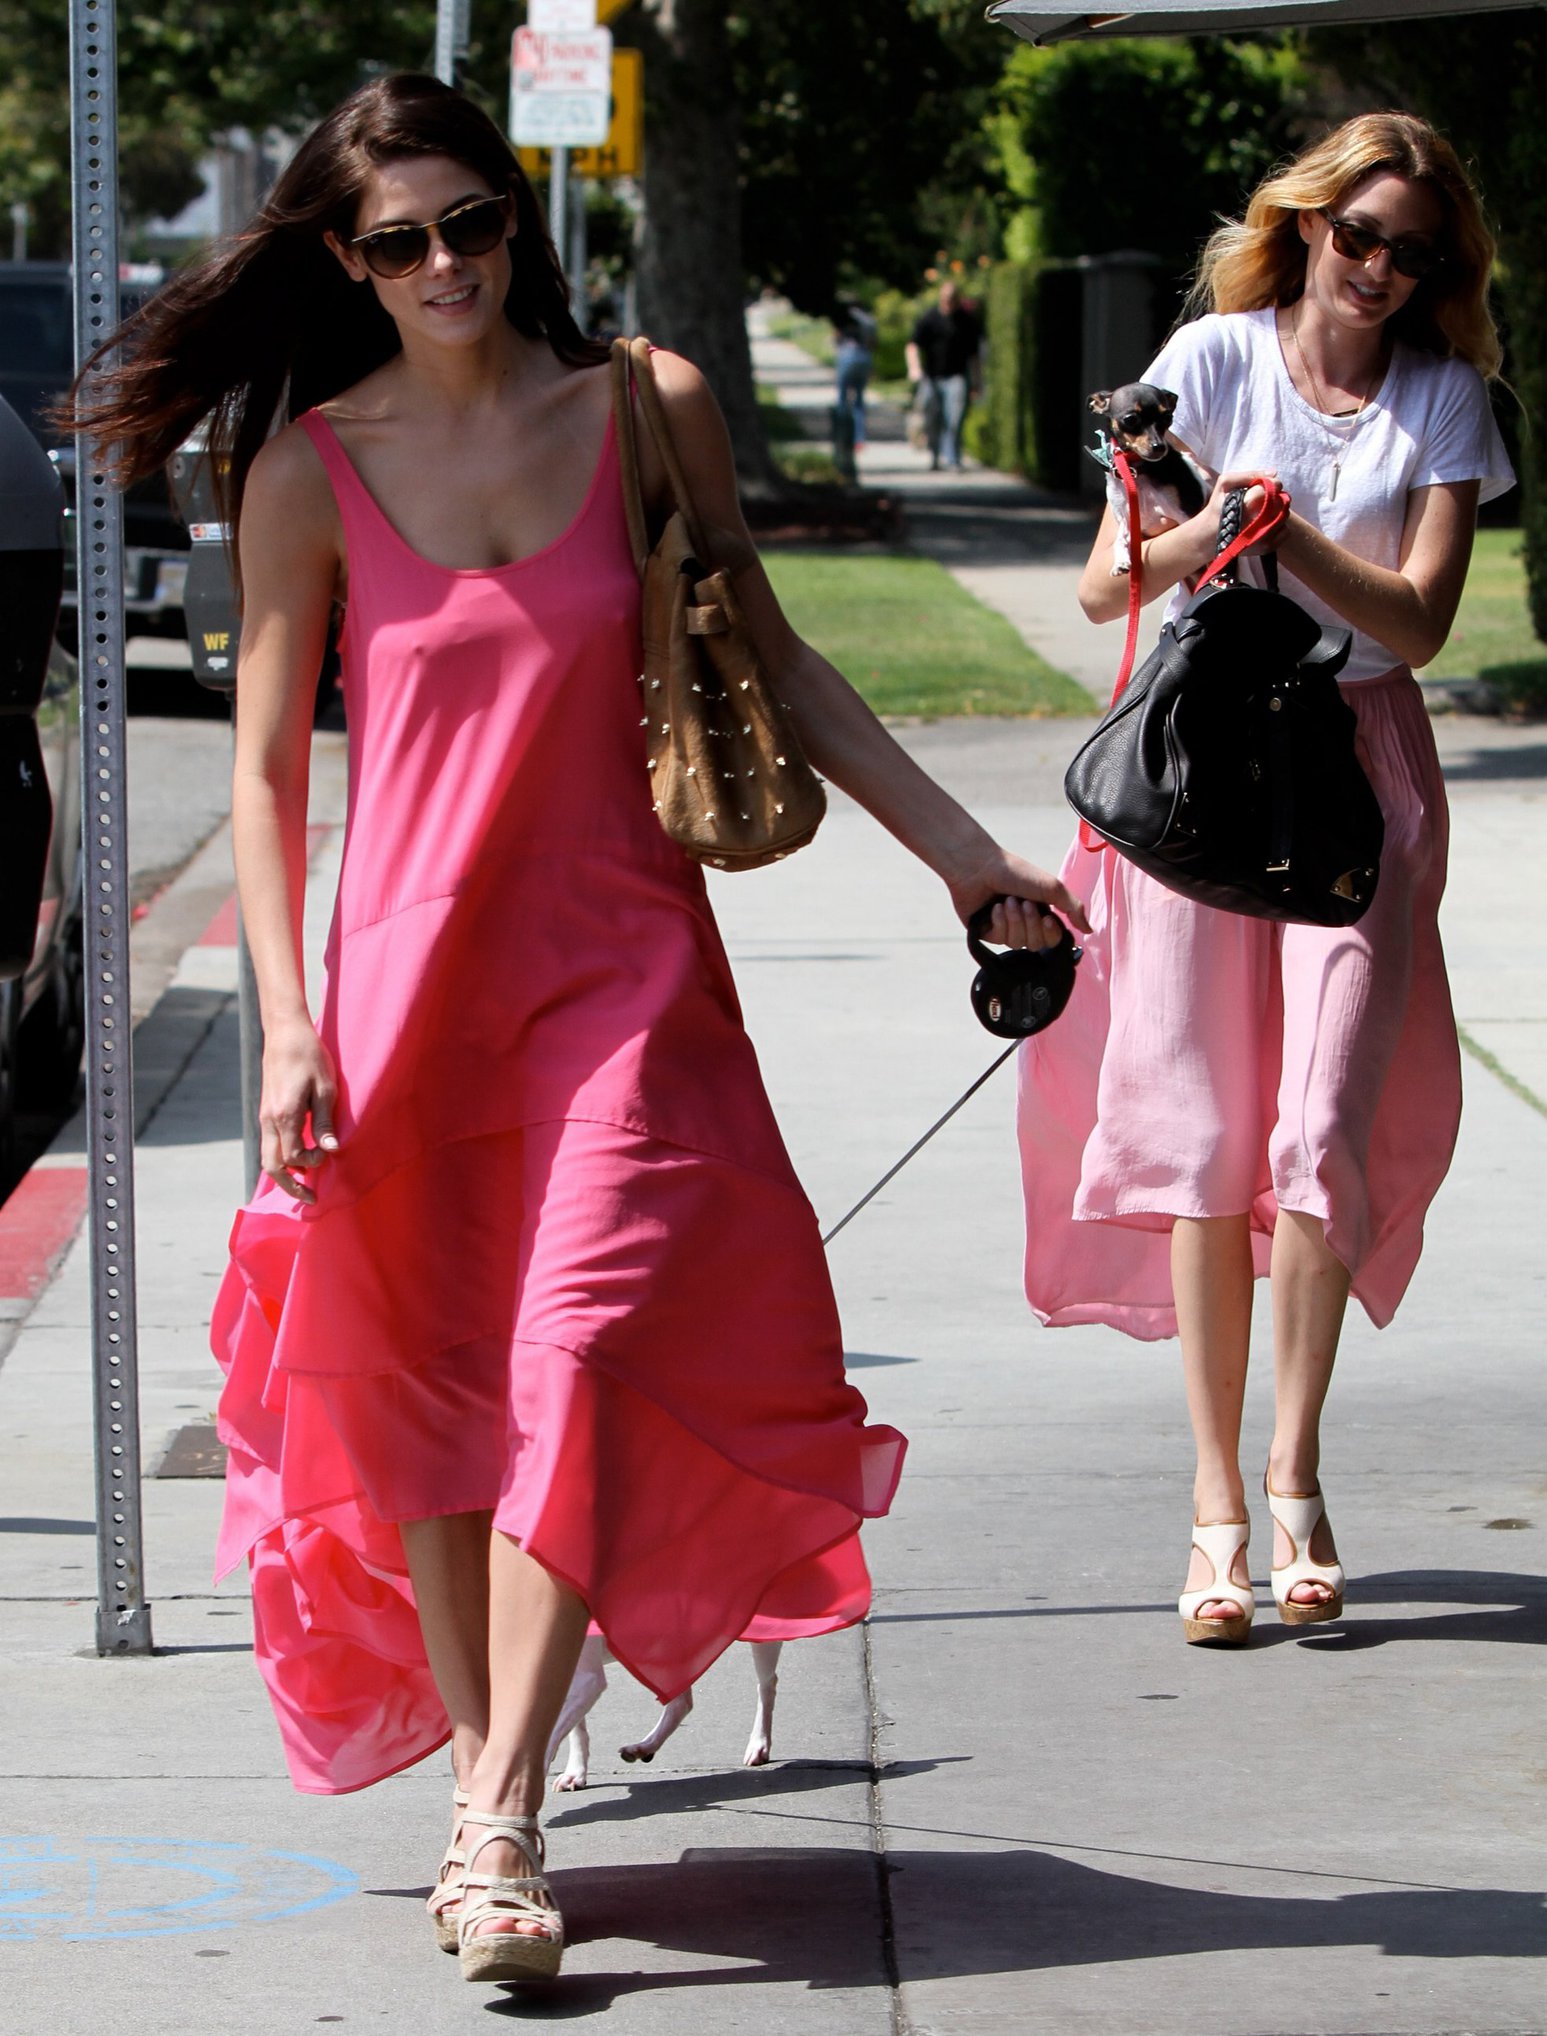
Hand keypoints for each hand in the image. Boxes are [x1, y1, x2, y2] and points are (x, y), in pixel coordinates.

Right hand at [259, 1016, 339, 1204]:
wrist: (285, 1032)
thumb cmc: (309, 1056)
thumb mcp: (325, 1088)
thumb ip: (324, 1121)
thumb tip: (330, 1150)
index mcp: (284, 1116)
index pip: (293, 1157)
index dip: (311, 1162)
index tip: (327, 1153)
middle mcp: (268, 1120)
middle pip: (272, 1166)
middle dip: (290, 1186)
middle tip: (311, 1198)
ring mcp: (264, 1115)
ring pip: (267, 1156)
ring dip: (284, 1174)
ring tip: (304, 1182)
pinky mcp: (266, 1109)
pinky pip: (269, 1143)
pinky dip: (280, 1157)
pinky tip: (297, 1158)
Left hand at [946, 847, 1089, 946]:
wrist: (980, 867)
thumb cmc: (1016, 872)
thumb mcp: (1052, 887)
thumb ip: (1074, 908)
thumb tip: (1089, 930)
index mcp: (1042, 912)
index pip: (1054, 939)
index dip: (1051, 933)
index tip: (1048, 918)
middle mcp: (1025, 923)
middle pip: (1036, 944)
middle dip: (1031, 923)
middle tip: (1023, 903)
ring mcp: (1005, 929)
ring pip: (1017, 943)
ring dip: (1014, 920)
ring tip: (1007, 901)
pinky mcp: (986, 933)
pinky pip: (999, 939)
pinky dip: (999, 921)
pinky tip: (993, 908)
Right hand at [1204, 470, 1288, 554]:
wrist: (1209, 537)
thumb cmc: (1217, 507)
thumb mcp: (1225, 483)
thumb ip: (1249, 474)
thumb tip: (1274, 473)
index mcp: (1249, 502)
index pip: (1275, 486)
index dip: (1272, 483)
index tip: (1264, 487)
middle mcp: (1259, 520)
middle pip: (1283, 501)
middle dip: (1275, 498)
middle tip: (1263, 500)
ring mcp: (1264, 536)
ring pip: (1285, 516)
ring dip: (1277, 512)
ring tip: (1263, 513)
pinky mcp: (1267, 548)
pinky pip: (1286, 531)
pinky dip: (1278, 527)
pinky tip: (1265, 525)